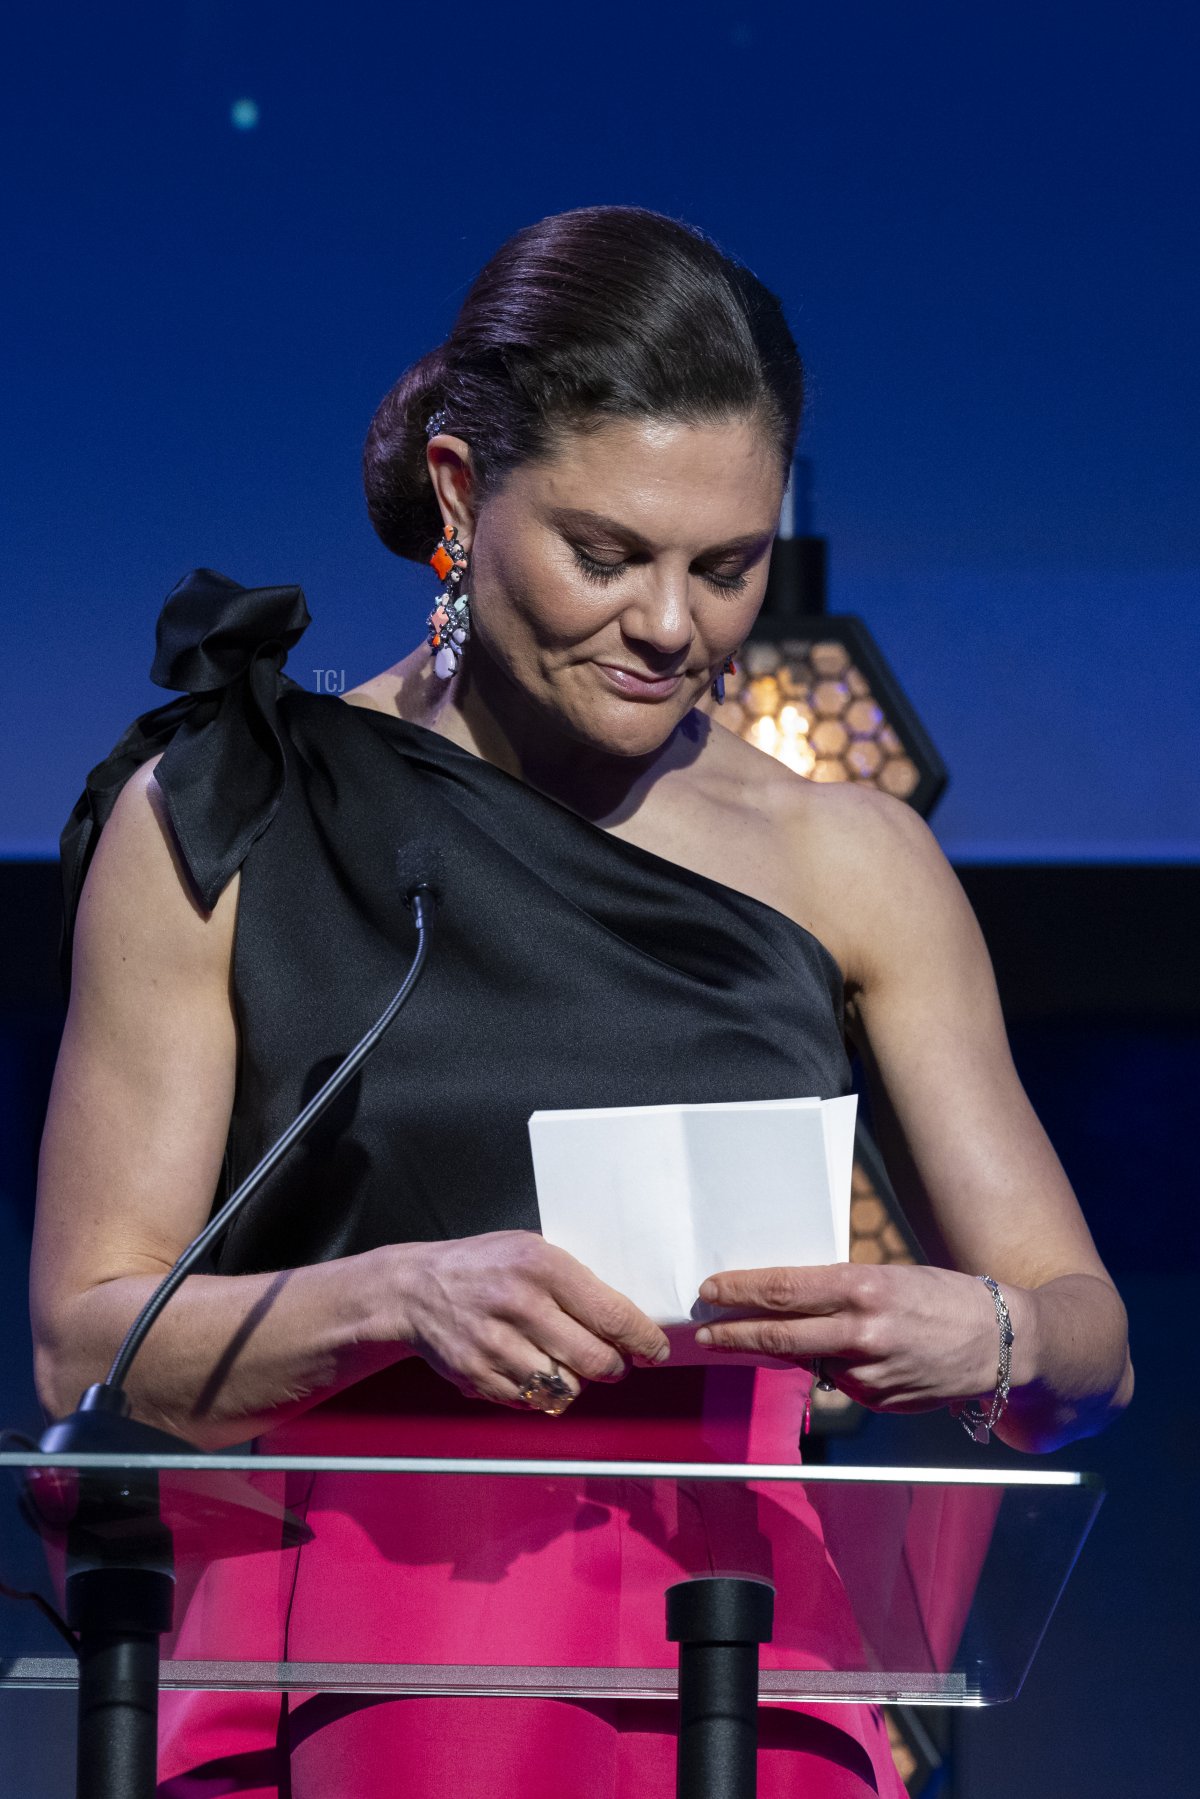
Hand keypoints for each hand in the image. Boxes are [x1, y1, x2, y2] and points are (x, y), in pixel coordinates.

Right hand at [392, 1230, 670, 1407]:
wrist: (414, 1289)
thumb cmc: (483, 1265)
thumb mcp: (530, 1250)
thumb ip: (574, 1281)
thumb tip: (625, 1321)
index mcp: (541, 1266)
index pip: (611, 1315)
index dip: (643, 1339)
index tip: (656, 1349)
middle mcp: (521, 1306)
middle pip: (595, 1360)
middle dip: (614, 1367)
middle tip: (614, 1362)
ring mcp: (497, 1346)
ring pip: (566, 1388)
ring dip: (576, 1382)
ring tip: (567, 1363)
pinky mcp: (479, 1377)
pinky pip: (532, 1402)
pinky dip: (542, 1394)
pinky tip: (533, 1370)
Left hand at [695, 1263, 1007, 1414]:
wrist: (1001, 1344)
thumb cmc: (943, 1298)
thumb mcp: (889, 1277)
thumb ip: (840, 1291)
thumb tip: (789, 1300)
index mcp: (863, 1289)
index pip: (783, 1290)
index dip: (740, 1291)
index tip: (711, 1290)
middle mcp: (862, 1332)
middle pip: (779, 1334)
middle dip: (733, 1333)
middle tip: (702, 1331)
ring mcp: (870, 1373)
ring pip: (806, 1360)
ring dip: (776, 1352)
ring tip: (752, 1339)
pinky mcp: (878, 1401)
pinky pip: (839, 1381)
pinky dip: (829, 1368)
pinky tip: (845, 1356)